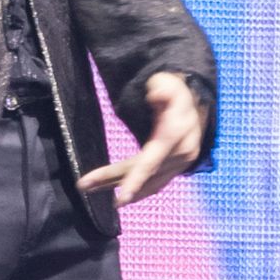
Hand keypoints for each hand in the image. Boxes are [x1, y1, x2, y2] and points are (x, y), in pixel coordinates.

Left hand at [76, 72, 205, 206]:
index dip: (135, 179)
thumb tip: (156, 95)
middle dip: (113, 180)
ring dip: (124, 190)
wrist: (195, 104)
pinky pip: (156, 184)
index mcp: (174, 137)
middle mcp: (179, 155)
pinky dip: (139, 191)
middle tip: (84, 186)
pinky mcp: (175, 169)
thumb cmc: (176, 93)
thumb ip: (162, 88)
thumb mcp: (169, 83)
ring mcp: (179, 164)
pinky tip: (122, 195)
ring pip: (149, 183)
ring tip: (93, 190)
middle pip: (143, 173)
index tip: (120, 196)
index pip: (151, 162)